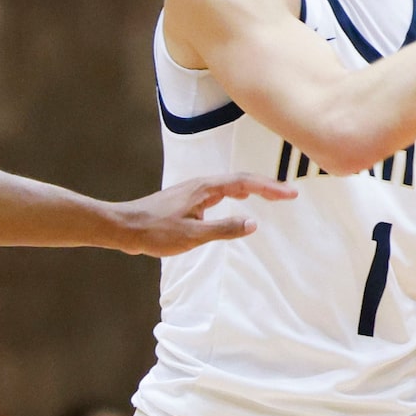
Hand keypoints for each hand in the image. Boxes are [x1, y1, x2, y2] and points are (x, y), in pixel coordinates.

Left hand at [115, 174, 296, 255]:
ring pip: (230, 185)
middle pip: (241, 180)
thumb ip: (224, 229)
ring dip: (253, 188)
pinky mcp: (188, 199)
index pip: (246, 183)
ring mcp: (194, 191)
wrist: (125, 227)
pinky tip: (238, 201)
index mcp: (205, 189)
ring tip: (270, 194)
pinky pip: (220, 192)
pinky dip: (237, 194)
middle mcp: (201, 185)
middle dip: (266, 186)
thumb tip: (253, 224)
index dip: (270, 188)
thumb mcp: (193, 235)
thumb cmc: (155, 232)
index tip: (291, 194)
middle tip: (289, 194)